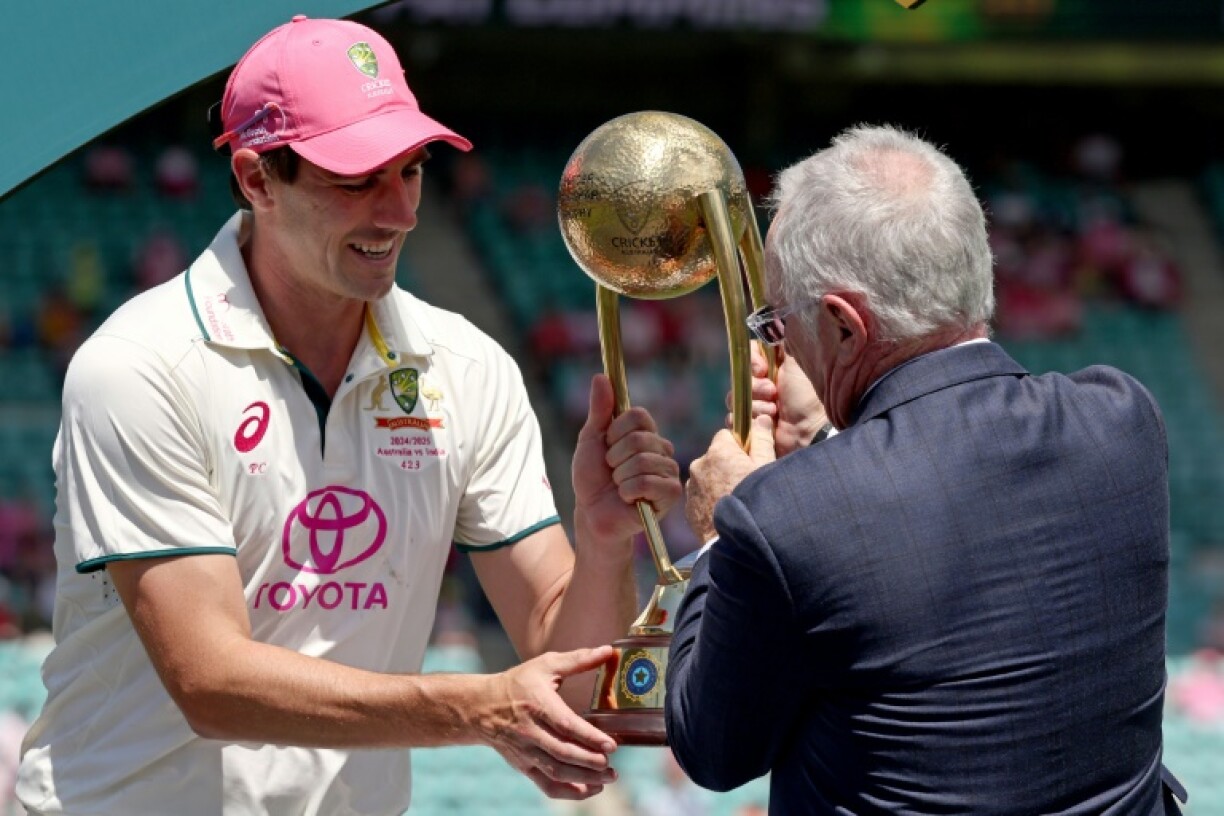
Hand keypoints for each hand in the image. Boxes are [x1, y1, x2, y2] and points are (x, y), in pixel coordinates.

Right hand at [479, 646, 619, 799]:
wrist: (482, 706)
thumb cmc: (518, 683)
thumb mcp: (545, 665)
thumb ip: (578, 659)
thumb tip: (608, 651)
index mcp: (538, 705)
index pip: (565, 725)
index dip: (589, 737)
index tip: (611, 745)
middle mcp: (530, 731)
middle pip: (562, 753)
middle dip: (590, 762)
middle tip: (611, 764)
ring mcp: (526, 752)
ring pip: (556, 772)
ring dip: (584, 779)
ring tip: (609, 778)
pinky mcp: (524, 765)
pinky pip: (546, 785)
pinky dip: (569, 792)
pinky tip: (590, 790)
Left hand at [572, 374, 681, 545]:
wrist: (592, 512)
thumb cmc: (592, 477)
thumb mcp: (590, 439)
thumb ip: (599, 410)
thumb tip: (600, 376)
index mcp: (645, 433)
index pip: (639, 415)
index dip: (616, 431)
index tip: (607, 445)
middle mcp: (662, 448)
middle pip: (639, 438)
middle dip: (615, 457)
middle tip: (611, 471)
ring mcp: (669, 471)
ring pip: (642, 461)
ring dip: (619, 477)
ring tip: (619, 486)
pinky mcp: (671, 493)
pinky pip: (647, 482)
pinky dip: (628, 491)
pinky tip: (628, 499)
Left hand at [685, 415, 775, 541]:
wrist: (736, 542)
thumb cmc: (756, 502)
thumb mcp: (766, 468)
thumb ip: (762, 441)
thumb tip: (761, 419)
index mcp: (719, 451)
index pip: (727, 436)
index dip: (740, 446)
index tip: (750, 460)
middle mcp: (700, 465)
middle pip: (716, 457)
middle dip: (728, 465)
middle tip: (745, 483)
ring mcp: (692, 487)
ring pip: (707, 477)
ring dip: (718, 483)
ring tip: (735, 501)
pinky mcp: (688, 507)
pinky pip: (701, 496)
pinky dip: (710, 501)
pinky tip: (724, 513)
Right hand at [729, 344, 827, 457]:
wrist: (810, 430)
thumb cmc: (807, 395)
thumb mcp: (798, 361)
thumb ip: (785, 340)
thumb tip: (774, 319)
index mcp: (772, 367)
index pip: (747, 355)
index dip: (751, 362)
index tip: (762, 369)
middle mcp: (762, 384)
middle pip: (739, 378)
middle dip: (755, 388)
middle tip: (774, 393)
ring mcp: (756, 405)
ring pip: (735, 399)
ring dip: (756, 405)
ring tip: (774, 411)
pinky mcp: (751, 425)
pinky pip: (734, 418)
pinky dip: (751, 421)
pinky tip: (768, 423)